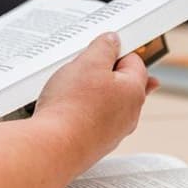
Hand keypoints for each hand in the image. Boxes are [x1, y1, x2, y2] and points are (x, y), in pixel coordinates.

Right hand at [33, 32, 159, 173]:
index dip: (116, 51)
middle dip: (103, 73)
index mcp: (134, 91)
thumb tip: (113, 40)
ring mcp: (113, 132)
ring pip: (106, 103)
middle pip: (121, 83)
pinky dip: (82, 112)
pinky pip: (93, 120)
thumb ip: (104, 47)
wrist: (52, 148)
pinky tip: (66, 109)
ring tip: (70, 89)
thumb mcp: (88, 62)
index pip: (134, 61)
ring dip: (91, 94)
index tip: (100, 48)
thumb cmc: (72, 106)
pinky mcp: (96, 144)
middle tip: (82, 68)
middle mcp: (129, 114)